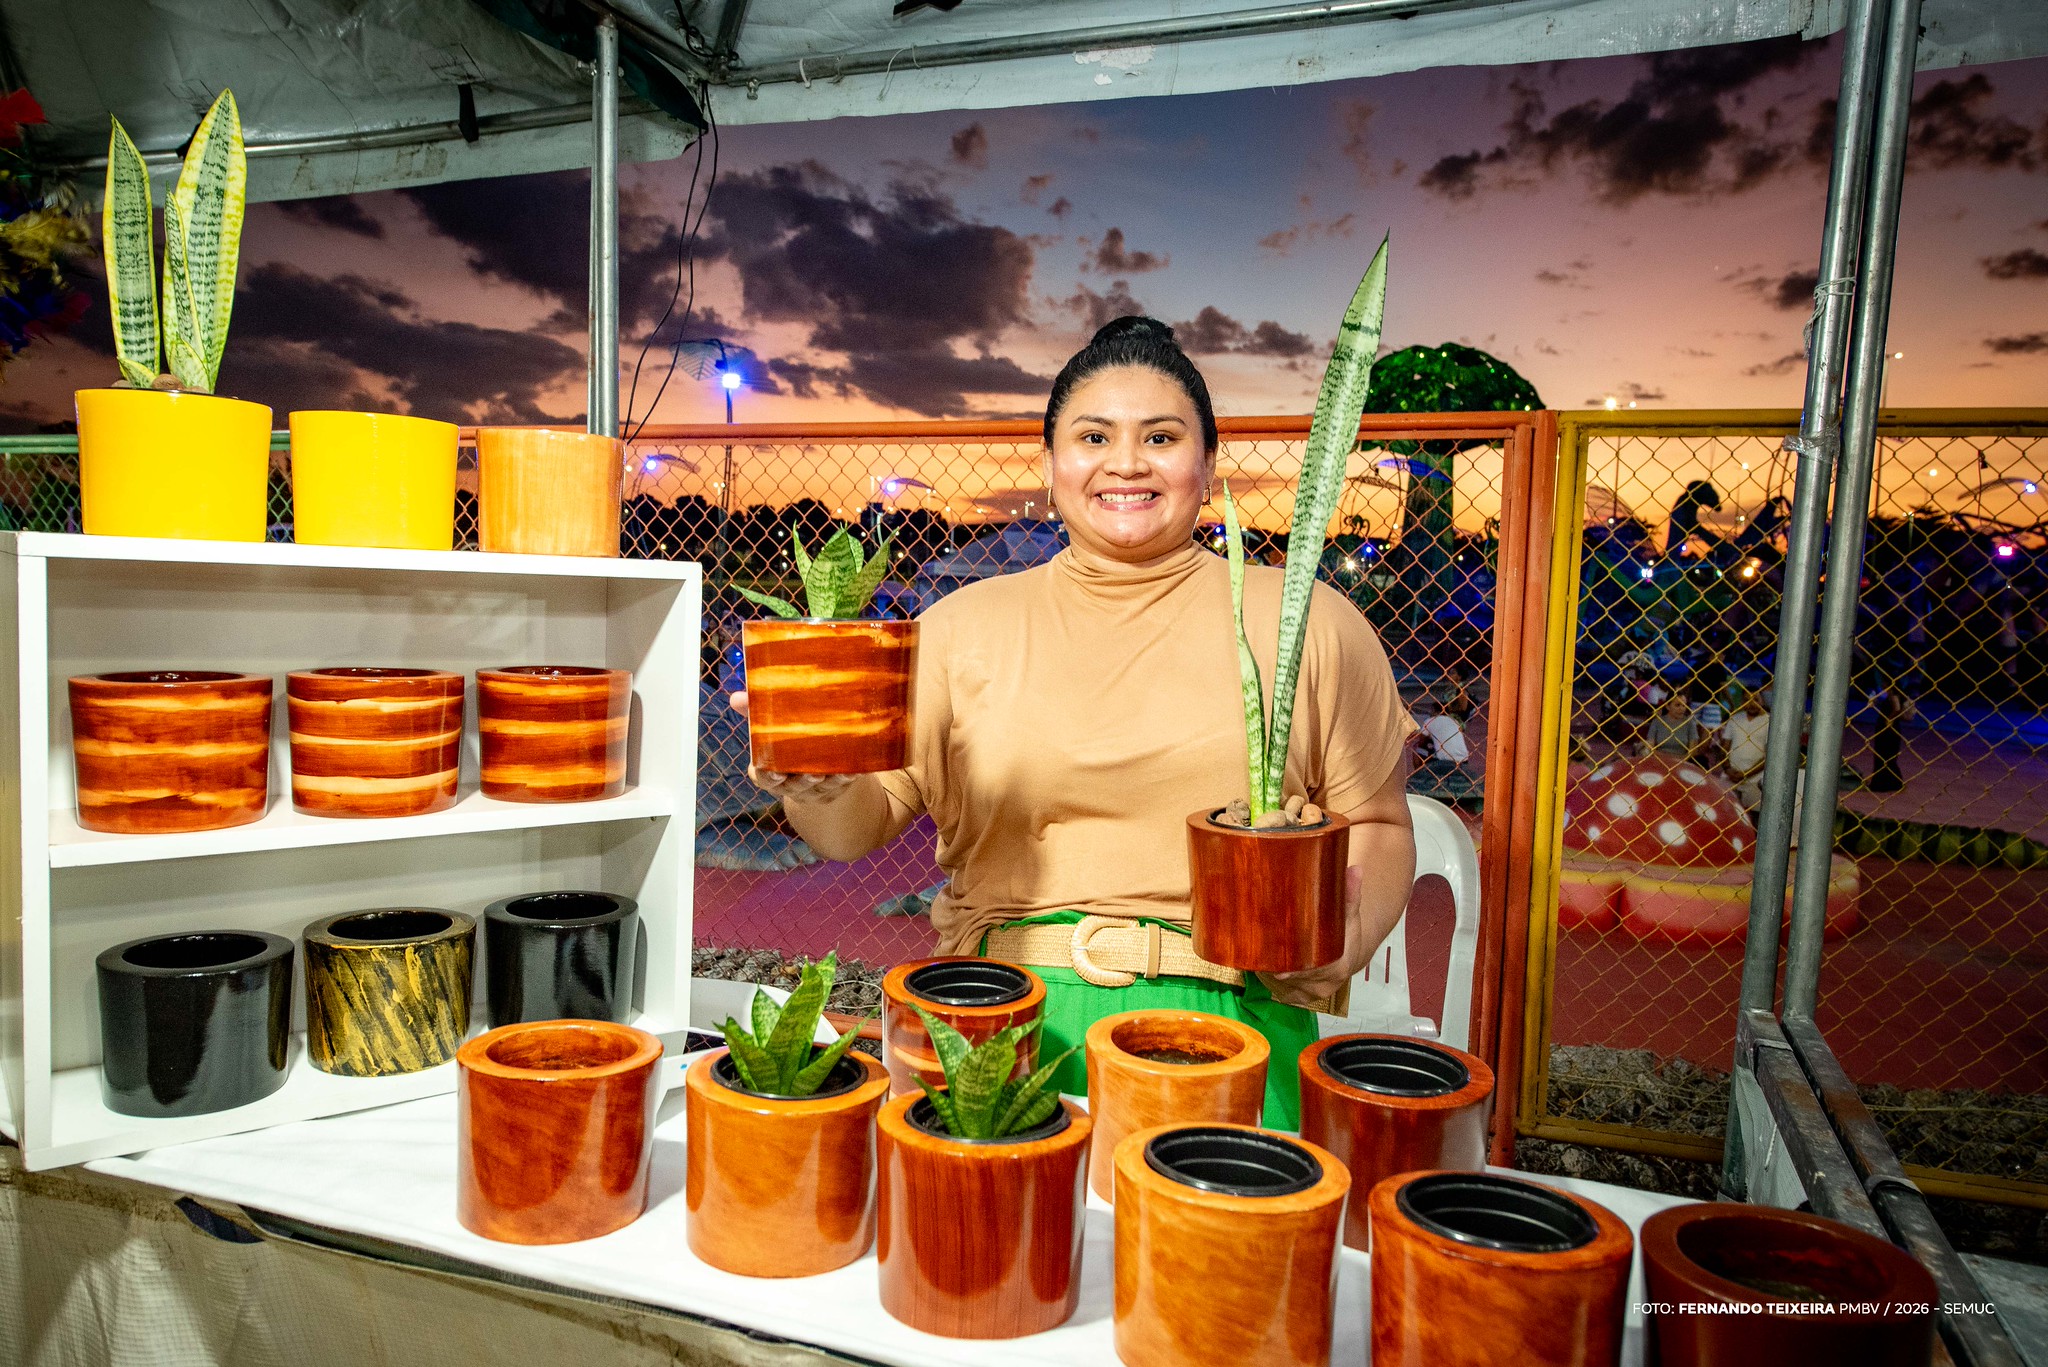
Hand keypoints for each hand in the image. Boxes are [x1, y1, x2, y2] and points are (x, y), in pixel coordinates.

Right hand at [727, 692, 860, 802]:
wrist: (809, 764)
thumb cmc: (783, 741)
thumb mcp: (768, 730)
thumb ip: (754, 714)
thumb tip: (736, 697)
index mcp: (769, 771)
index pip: (763, 778)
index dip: (768, 777)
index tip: (777, 773)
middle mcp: (789, 784)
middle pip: (794, 787)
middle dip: (803, 782)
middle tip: (814, 774)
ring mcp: (812, 789)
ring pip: (818, 788)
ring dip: (828, 782)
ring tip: (835, 771)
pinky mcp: (833, 788)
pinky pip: (840, 786)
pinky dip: (846, 779)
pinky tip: (853, 771)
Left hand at [1265, 866, 1367, 1006]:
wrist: (1349, 957)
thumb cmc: (1347, 935)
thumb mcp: (1350, 915)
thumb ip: (1350, 895)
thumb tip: (1355, 869)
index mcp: (1337, 966)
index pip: (1313, 969)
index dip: (1295, 964)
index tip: (1277, 955)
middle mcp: (1323, 985)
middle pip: (1293, 977)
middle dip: (1274, 964)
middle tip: (1256, 947)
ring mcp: (1309, 994)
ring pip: (1280, 985)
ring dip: (1267, 971)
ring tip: (1253, 952)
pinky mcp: (1298, 998)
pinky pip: (1278, 992)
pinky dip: (1267, 980)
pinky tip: (1259, 966)